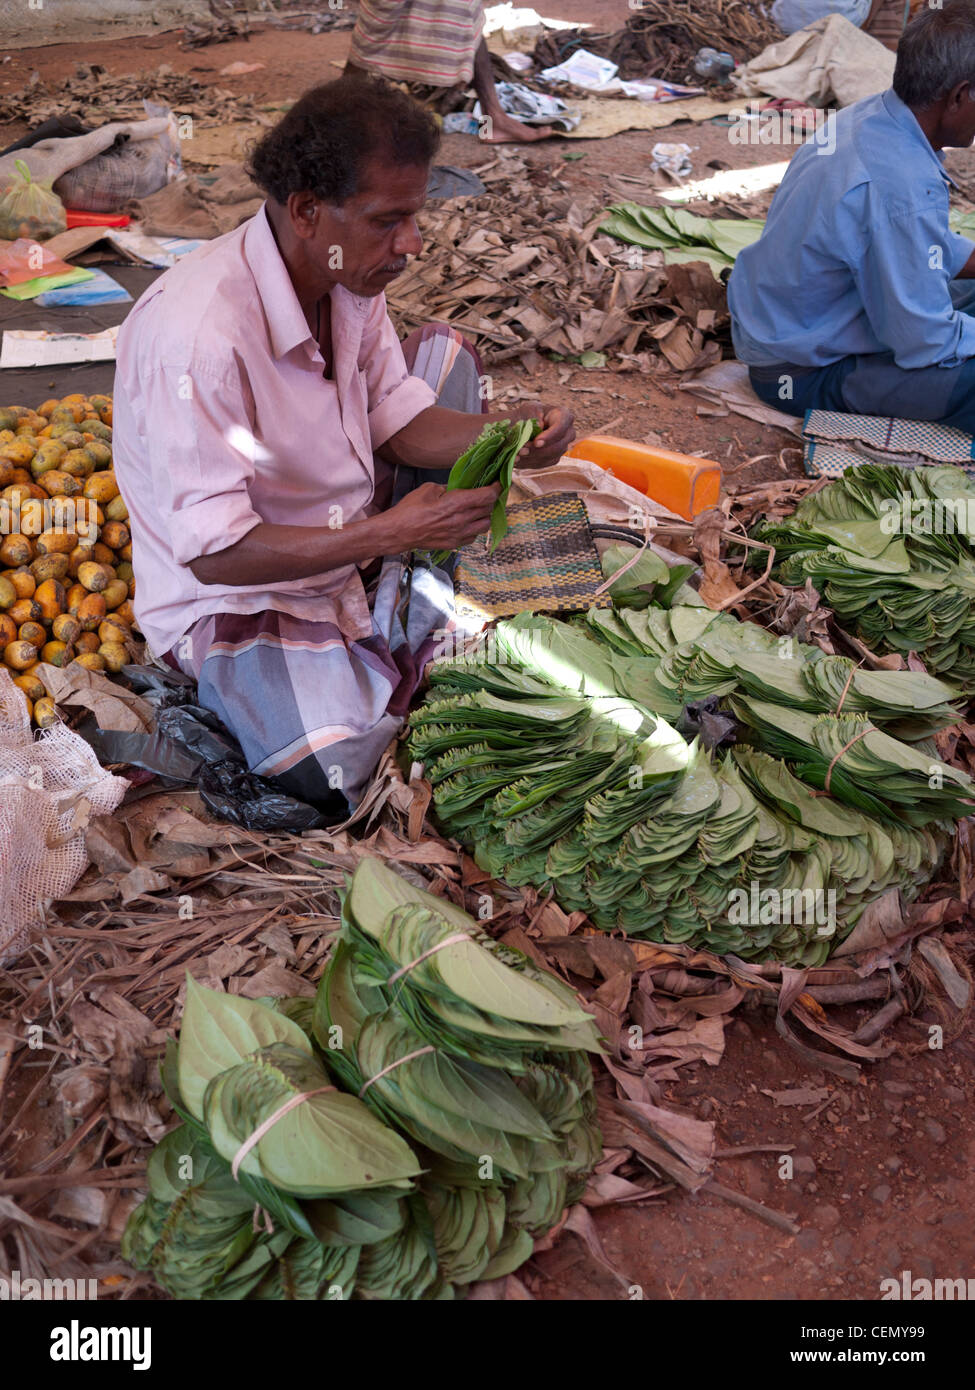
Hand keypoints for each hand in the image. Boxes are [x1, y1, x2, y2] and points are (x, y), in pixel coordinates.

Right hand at [385, 480, 499, 551]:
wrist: (399, 532)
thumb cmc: (410, 509)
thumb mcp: (429, 489)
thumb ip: (447, 488)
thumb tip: (456, 490)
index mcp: (457, 503)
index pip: (487, 496)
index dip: (496, 488)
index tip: (497, 484)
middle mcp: (462, 520)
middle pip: (488, 510)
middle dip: (490, 501)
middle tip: (486, 495)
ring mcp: (459, 534)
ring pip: (485, 526)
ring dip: (485, 516)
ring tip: (478, 511)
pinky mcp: (454, 544)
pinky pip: (473, 537)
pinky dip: (474, 529)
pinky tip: (467, 523)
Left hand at [512, 404, 574, 468]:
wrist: (523, 424)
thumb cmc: (528, 413)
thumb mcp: (528, 409)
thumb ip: (533, 415)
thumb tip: (540, 426)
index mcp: (564, 416)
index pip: (561, 427)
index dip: (550, 437)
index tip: (536, 442)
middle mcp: (568, 433)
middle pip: (558, 446)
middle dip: (538, 450)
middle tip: (521, 450)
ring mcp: (562, 447)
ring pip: (550, 457)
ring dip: (532, 458)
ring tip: (516, 455)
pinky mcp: (554, 458)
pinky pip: (544, 463)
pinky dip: (529, 462)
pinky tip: (517, 460)